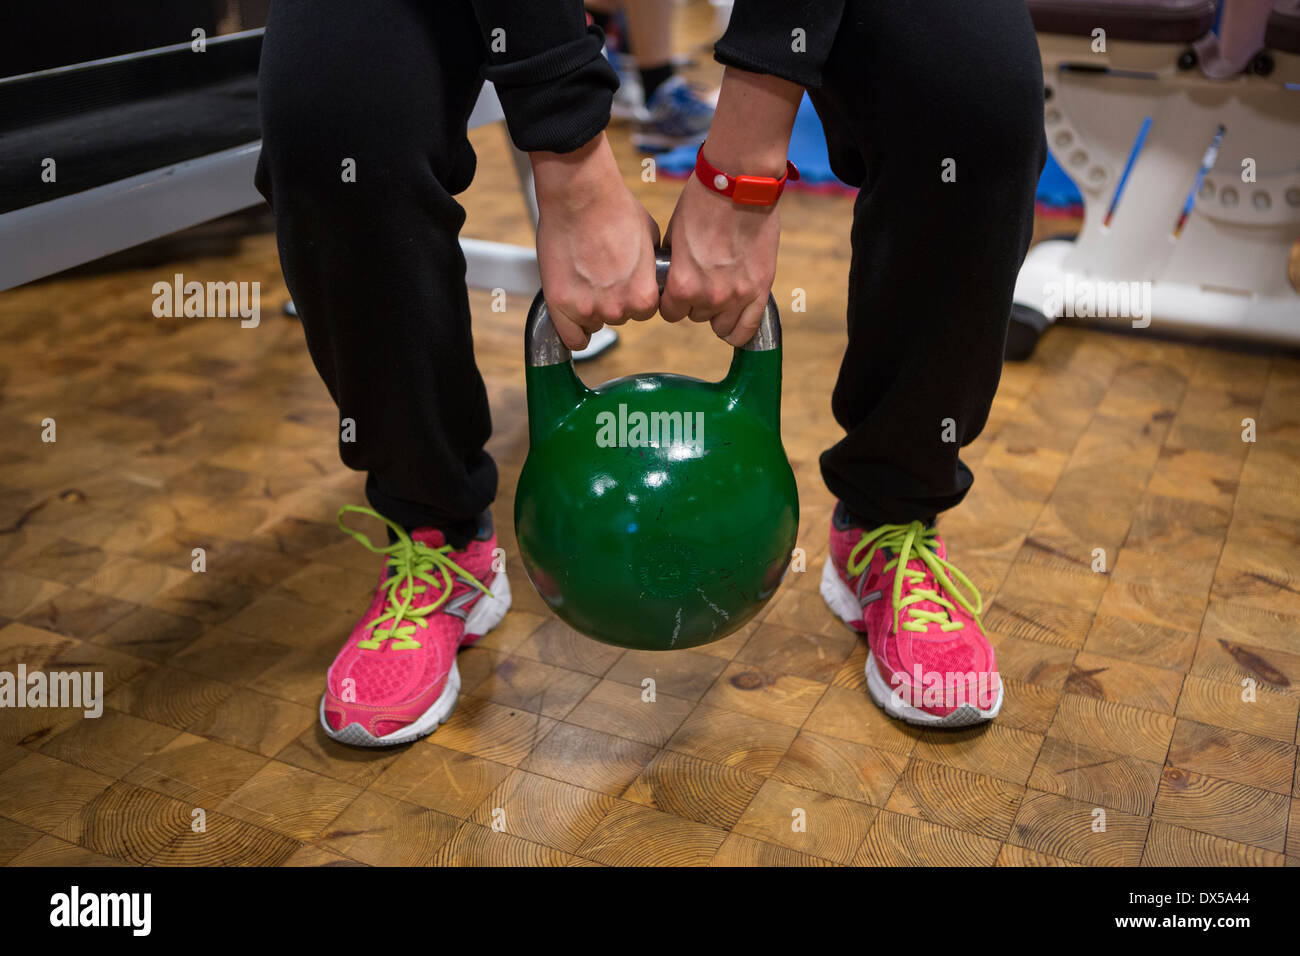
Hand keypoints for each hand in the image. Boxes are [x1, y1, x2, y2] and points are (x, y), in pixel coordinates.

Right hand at [532, 132, 660, 350]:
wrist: (579, 194)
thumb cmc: (615, 208)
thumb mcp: (650, 238)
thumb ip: (651, 267)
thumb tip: (655, 276)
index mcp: (644, 296)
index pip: (645, 310)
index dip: (635, 294)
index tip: (625, 280)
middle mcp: (618, 308)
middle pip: (620, 317)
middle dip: (613, 299)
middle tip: (601, 272)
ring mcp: (588, 308)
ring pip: (594, 323)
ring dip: (590, 307)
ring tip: (584, 276)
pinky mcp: (560, 304)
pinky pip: (571, 337)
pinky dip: (573, 330)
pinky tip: (573, 314)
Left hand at [659, 161, 780, 346]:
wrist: (739, 184)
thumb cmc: (702, 203)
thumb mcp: (674, 236)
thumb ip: (674, 267)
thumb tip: (670, 285)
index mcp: (683, 284)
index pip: (670, 313)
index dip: (672, 300)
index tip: (678, 289)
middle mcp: (709, 296)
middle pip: (696, 317)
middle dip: (696, 301)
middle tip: (703, 278)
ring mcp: (738, 295)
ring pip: (721, 325)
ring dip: (718, 311)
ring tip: (721, 289)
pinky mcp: (760, 289)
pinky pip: (747, 329)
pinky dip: (738, 329)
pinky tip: (734, 318)